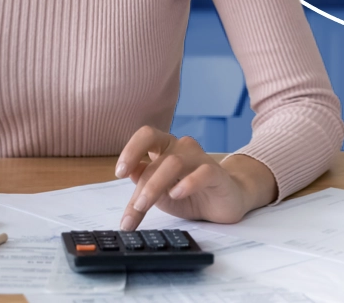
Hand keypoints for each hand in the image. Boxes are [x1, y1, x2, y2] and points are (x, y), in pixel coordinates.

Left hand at [114, 126, 275, 230]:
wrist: (225, 203)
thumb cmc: (190, 196)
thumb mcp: (160, 196)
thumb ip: (144, 185)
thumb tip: (131, 173)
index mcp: (165, 148)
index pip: (146, 136)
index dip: (131, 150)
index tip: (119, 172)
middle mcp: (181, 148)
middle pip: (158, 157)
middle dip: (142, 186)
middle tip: (134, 207)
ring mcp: (200, 158)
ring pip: (174, 163)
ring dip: (155, 186)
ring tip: (145, 206)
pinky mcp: (217, 173)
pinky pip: (202, 172)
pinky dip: (187, 183)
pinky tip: (177, 194)